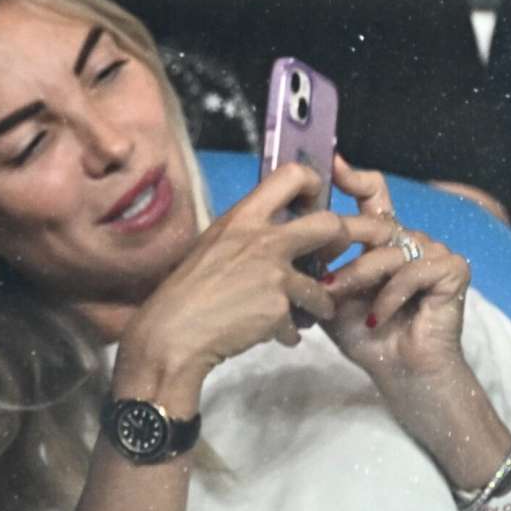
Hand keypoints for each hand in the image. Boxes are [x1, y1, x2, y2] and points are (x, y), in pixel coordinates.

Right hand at [120, 162, 343, 403]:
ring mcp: (275, 275)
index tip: (312, 202)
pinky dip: (288, 333)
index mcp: (242, 217)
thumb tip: (271, 236)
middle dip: (338, 241)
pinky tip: (274, 335)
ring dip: (319, 303)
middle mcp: (264, 240)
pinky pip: (299, 324)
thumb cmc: (182, 288)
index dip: (312, 183)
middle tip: (329, 255)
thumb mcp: (211, 244)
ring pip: (324, 287)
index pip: (291, 175)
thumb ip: (244, 236)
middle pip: (330, 224)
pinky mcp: (279, 310)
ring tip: (307, 313)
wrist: (172, 331)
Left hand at [322, 157, 482, 438]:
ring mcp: (434, 251)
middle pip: (375, 222)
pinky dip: (391, 295)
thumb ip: (315, 262)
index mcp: (382, 238)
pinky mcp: (454, 269)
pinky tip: (378, 317)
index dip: (353, 176)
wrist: (399, 371)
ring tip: (338, 299)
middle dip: (342, 248)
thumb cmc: (363, 333)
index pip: (371, 193)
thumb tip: (285, 234)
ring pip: (389, 249)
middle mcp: (409, 238)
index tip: (331, 163)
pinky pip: (415, 270)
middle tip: (322, 278)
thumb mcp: (329, 292)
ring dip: (359, 276)